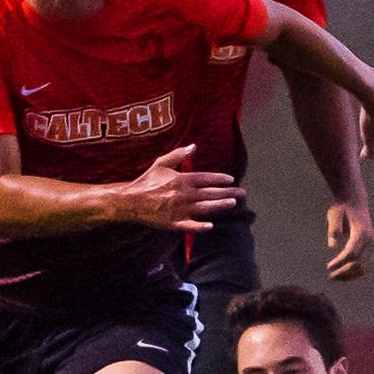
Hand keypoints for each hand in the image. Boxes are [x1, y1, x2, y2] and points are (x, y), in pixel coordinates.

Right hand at [119, 146, 244, 230]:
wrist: (131, 201)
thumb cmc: (146, 181)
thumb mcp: (161, 163)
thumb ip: (178, 155)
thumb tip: (194, 146)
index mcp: (182, 179)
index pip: (206, 178)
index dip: (220, 179)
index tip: (231, 179)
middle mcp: (184, 194)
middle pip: (210, 193)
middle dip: (228, 192)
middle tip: (242, 193)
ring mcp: (180, 210)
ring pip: (205, 208)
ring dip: (220, 205)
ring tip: (233, 203)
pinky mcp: (174, 223)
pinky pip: (190, 226)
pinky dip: (200, 227)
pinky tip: (211, 226)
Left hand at [325, 200, 373, 280]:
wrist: (354, 201)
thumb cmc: (342, 208)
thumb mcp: (334, 214)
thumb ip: (334, 228)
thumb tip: (332, 245)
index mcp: (361, 232)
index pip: (352, 253)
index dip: (340, 262)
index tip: (328, 267)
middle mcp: (370, 240)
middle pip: (359, 263)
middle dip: (344, 272)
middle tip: (330, 276)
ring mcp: (371, 245)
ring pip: (364, 267)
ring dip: (350, 275)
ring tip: (335, 277)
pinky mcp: (370, 247)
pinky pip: (365, 264)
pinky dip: (355, 272)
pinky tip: (343, 274)